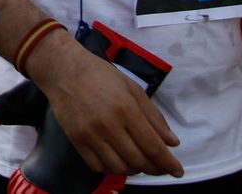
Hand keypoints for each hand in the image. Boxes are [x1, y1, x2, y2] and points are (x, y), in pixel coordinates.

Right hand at [30, 33, 183, 177]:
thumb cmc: (100, 75)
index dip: (168, 163)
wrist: (63, 70)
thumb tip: (172, 142)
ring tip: (138, 161)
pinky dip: (112, 168)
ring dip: (133, 169)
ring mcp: (90, 135)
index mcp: (126, 109)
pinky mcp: (76, 140)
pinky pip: (98, 167)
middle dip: (154, 168)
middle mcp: (108, 125)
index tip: (178, 171)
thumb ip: (153, 116)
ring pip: (119, 168)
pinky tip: (117, 159)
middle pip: (138, 161)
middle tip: (159, 165)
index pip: (153, 146)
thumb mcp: (132, 89)